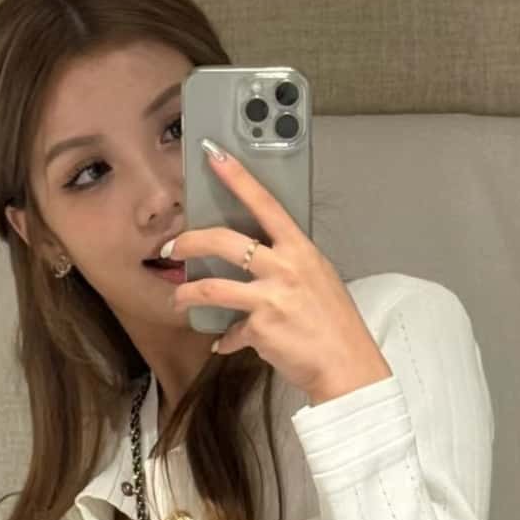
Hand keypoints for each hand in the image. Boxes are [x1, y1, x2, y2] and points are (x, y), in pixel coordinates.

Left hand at [167, 141, 391, 402]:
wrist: (346, 364)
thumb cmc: (335, 323)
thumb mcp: (319, 278)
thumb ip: (289, 263)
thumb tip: (260, 259)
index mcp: (301, 250)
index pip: (265, 203)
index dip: (238, 177)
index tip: (214, 155)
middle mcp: (285, 268)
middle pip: (224, 242)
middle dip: (190, 241)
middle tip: (173, 247)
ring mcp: (271, 298)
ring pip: (212, 288)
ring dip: (186, 293)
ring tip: (177, 298)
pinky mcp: (260, 329)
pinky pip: (231, 331)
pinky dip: (227, 338)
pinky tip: (226, 342)